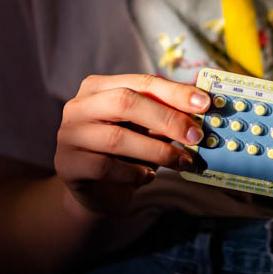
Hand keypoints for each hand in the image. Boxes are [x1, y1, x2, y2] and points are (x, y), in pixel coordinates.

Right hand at [54, 74, 209, 215]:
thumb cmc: (127, 153)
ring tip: (181, 161)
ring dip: (157, 151)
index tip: (205, 104)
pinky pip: (106, 167)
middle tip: (196, 136)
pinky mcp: (67, 164)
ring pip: (117, 138)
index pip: (141, 82)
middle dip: (167, 118)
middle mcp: (79, 106)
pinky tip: (147, 177)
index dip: (174, 92)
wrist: (97, 191)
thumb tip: (203, 106)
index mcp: (99, 87)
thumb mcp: (147, 129)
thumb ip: (167, 115)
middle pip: (125, 102)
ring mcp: (69, 135)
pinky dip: (134, 173)